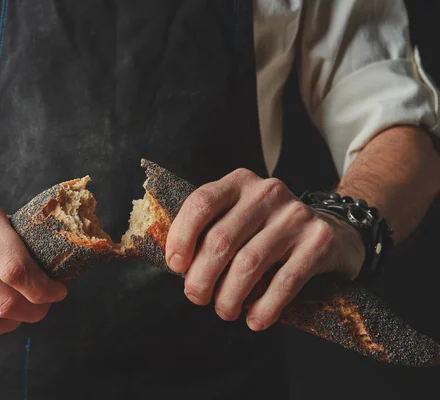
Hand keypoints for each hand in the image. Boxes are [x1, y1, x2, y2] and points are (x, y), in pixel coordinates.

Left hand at [165, 169, 364, 330]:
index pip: (201, 203)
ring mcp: (295, 215)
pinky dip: (265, 307)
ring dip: (229, 297)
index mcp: (240, 182)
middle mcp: (267, 193)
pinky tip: (255, 320)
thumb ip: (210, 230)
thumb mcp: (239, 217)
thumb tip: (178, 265)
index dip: (181, 237)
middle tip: (197, 297)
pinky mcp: (319, 241)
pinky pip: (284, 281)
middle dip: (201, 277)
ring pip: (248, 263)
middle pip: (220, 240)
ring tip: (225, 311)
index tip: (177, 266)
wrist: (333, 232)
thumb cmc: (269, 231)